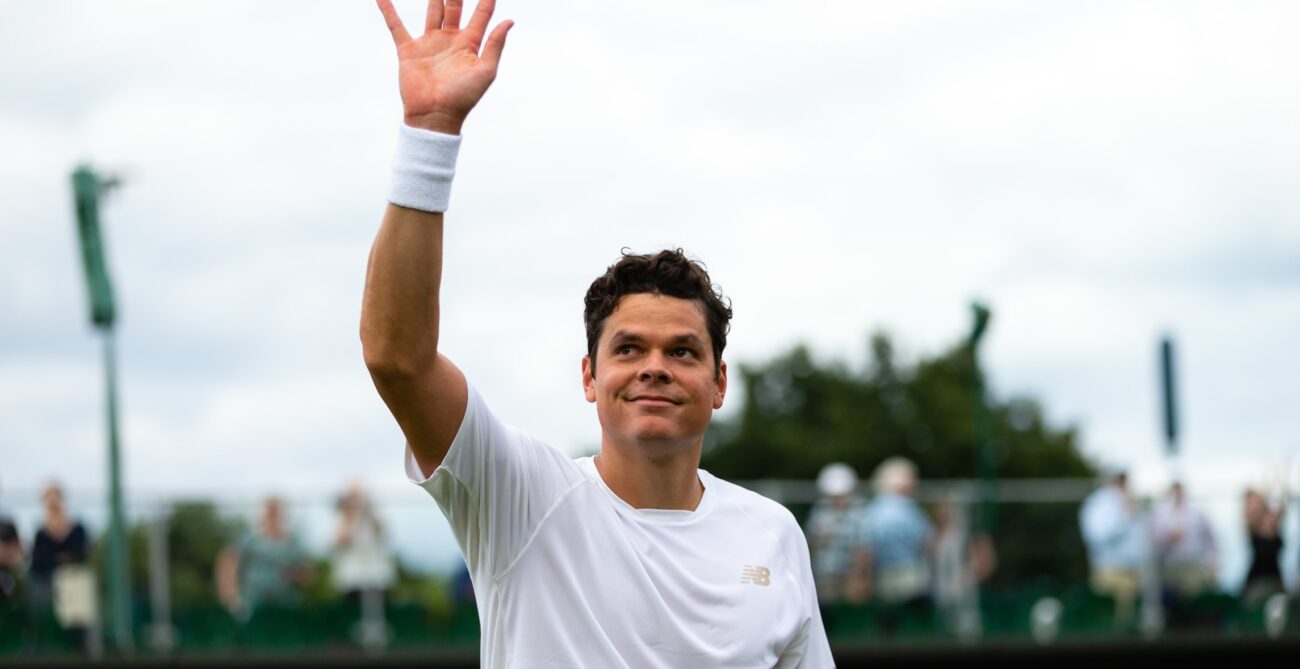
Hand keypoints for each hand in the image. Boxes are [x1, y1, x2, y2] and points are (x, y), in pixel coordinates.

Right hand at [378, 0, 513, 133]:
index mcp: (469, 45)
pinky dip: (388, 10)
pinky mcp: (409, 50)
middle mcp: (449, 40)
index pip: (480, 16)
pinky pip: (397, 26)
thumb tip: (510, 20)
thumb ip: (495, 45)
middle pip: (454, 7)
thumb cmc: (464, 97)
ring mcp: (429, 43)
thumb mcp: (486, 71)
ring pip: (431, 11)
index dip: (486, 0)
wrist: (435, 115)